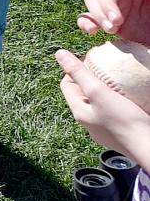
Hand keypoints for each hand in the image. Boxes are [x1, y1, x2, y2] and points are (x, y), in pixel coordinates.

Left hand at [56, 47, 149, 169]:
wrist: (147, 147)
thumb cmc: (123, 120)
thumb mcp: (98, 92)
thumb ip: (79, 73)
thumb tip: (59, 53)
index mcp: (79, 113)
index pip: (67, 84)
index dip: (75, 68)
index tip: (93, 59)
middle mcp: (89, 122)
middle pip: (84, 92)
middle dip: (92, 77)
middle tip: (108, 66)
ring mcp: (105, 128)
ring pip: (101, 102)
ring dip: (108, 88)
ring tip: (120, 78)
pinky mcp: (120, 131)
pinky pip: (116, 110)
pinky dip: (121, 99)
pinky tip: (133, 93)